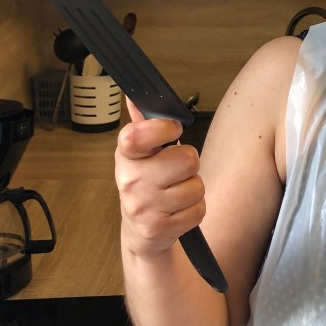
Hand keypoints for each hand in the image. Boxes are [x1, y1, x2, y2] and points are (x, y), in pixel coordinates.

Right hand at [115, 99, 205, 257]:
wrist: (140, 231)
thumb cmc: (147, 183)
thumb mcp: (140, 153)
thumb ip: (143, 123)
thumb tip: (136, 94)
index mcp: (127, 155)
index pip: (140, 134)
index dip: (164, 128)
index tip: (173, 129)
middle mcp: (131, 181)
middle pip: (188, 159)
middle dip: (190, 164)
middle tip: (177, 171)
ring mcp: (144, 207)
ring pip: (197, 186)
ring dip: (193, 189)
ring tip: (176, 193)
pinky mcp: (159, 229)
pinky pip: (198, 210)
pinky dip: (195, 211)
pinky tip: (178, 211)